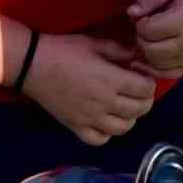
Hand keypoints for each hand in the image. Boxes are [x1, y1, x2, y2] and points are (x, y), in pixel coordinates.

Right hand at [22, 33, 156, 146]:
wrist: (33, 65)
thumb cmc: (65, 50)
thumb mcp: (96, 43)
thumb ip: (120, 51)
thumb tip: (139, 56)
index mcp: (111, 80)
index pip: (146, 89)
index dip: (149, 82)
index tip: (142, 76)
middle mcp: (105, 103)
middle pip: (139, 110)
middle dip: (144, 100)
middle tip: (137, 91)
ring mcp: (91, 119)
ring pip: (124, 128)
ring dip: (130, 117)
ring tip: (124, 106)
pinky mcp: (76, 128)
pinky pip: (100, 140)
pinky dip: (107, 133)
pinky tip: (105, 120)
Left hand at [129, 0, 182, 76]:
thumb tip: (131, 13)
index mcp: (182, 21)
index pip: (147, 30)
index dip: (139, 22)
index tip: (145, 15)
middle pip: (149, 49)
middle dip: (141, 38)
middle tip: (145, 27)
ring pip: (155, 63)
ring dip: (146, 52)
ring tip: (149, 39)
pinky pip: (167, 74)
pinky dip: (153, 70)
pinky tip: (144, 61)